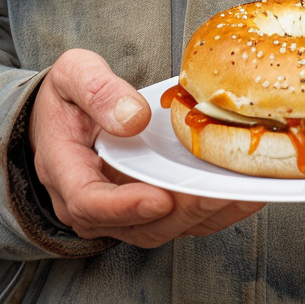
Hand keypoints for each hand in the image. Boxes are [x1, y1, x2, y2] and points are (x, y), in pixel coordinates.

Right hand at [28, 49, 263, 247]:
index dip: (126, 207)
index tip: (159, 198)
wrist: (61, 118)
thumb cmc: (67, 98)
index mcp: (66, 173)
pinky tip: (243, 191)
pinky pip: (180, 221)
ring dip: (205, 215)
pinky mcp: (147, 210)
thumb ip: (97, 90)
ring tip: (242, 190)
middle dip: (183, 210)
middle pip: (138, 224)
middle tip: (219, 191)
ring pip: (165, 228)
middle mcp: (93, 204)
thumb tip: (133, 116)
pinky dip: (213, 211)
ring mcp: (121, 212)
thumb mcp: (71, 75)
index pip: (90, 203)